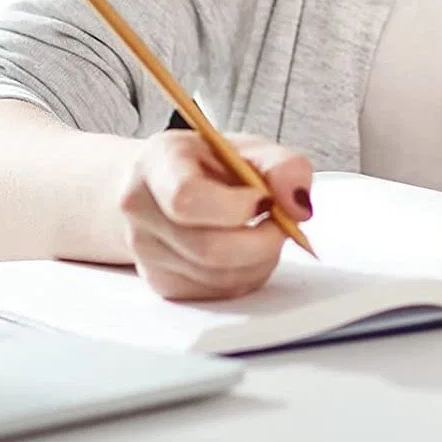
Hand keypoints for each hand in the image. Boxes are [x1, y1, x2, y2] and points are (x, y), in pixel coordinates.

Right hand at [118, 130, 313, 300]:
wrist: (167, 186)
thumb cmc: (209, 164)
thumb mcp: (248, 148)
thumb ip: (283, 167)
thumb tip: (300, 206)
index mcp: (157, 164)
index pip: (186, 196)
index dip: (237, 206)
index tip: (264, 198)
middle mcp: (141, 210)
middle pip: (207, 247)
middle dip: (261, 240)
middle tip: (281, 222)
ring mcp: (146, 253)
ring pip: (217, 277)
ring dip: (259, 260)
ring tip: (264, 231)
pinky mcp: (163, 284)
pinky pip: (217, 293)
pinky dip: (247, 275)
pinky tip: (247, 250)